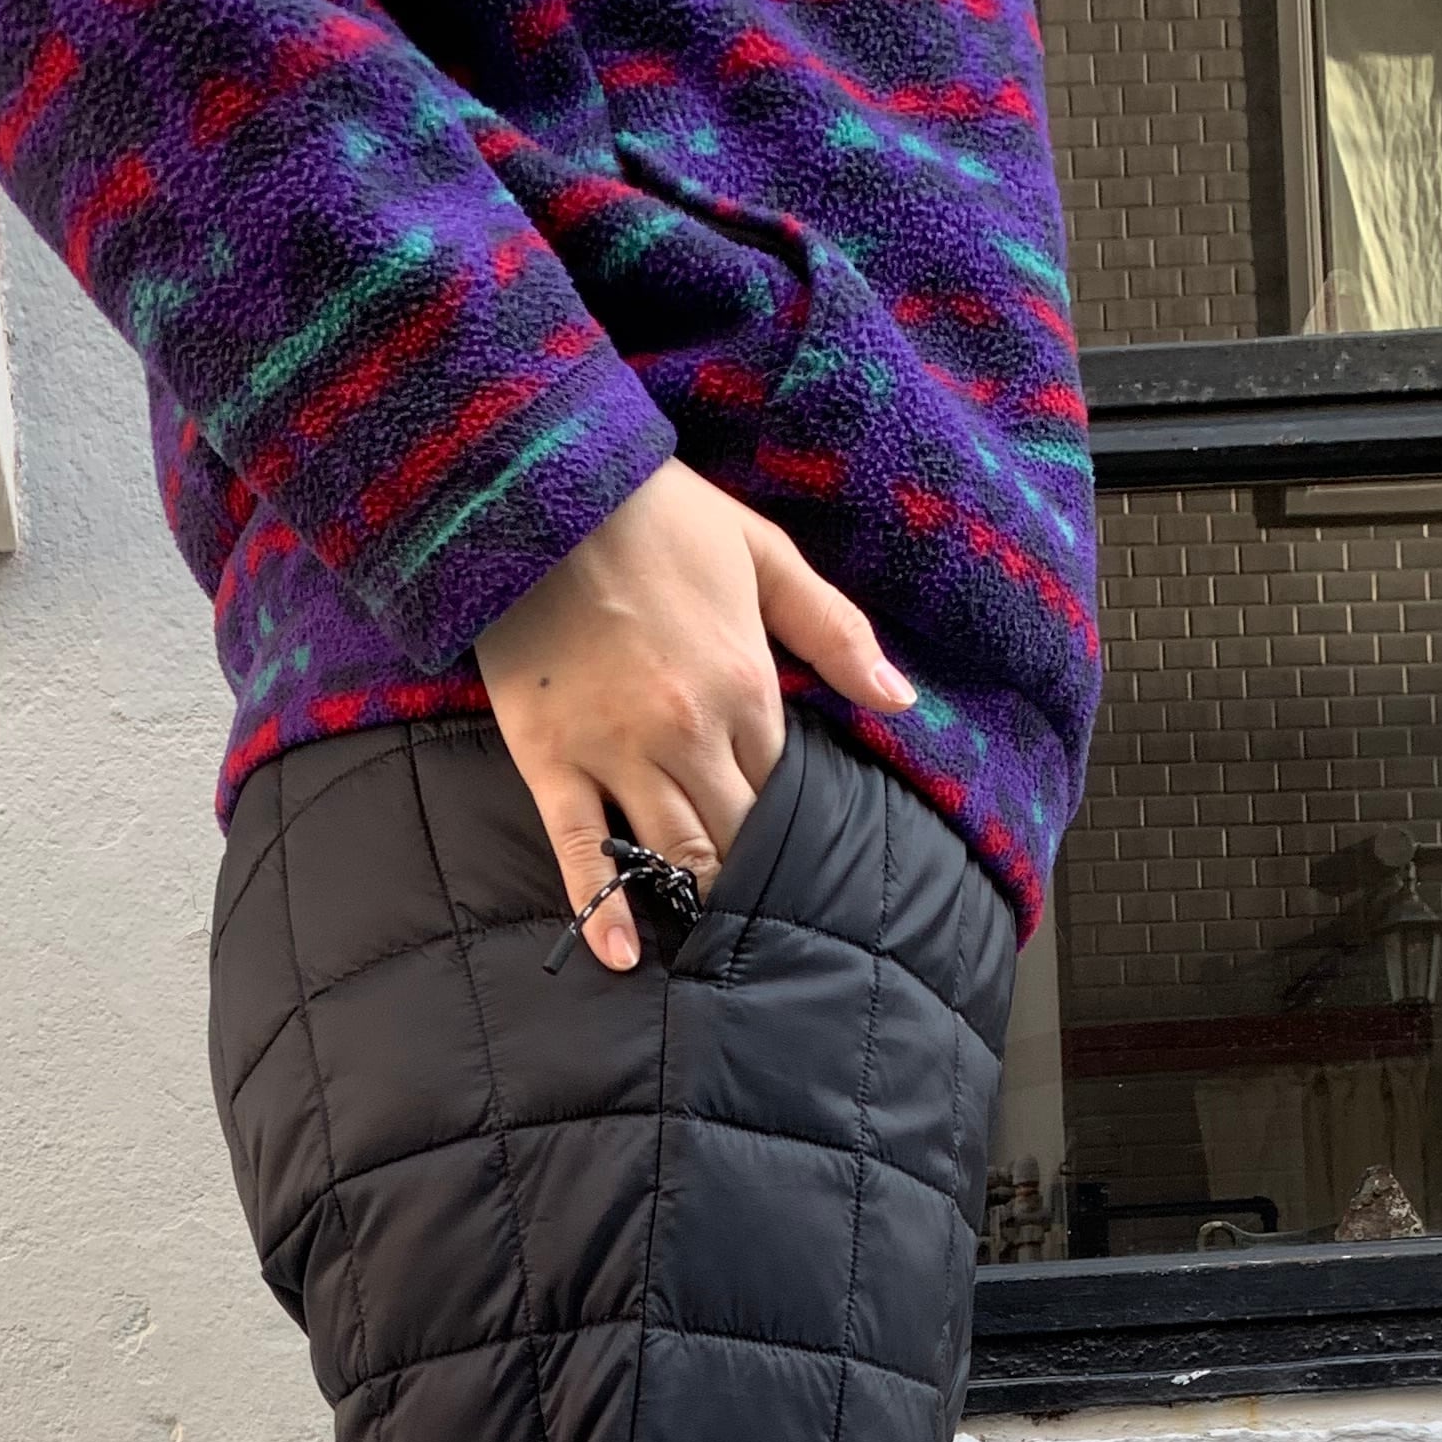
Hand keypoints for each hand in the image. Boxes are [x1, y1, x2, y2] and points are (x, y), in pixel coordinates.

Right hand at [473, 459, 914, 968]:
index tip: (797, 850)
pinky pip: (578, 850)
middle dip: (751, 874)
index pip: (785, 787)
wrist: (540, 486)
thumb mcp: (764, 553)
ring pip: (670, 851)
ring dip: (695, 897)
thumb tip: (901, 699)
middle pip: (735, 835)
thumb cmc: (657, 515)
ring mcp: (615, 753)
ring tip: (711, 939)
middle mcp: (687, 734)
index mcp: (746, 686)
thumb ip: (835, 631)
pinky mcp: (550, 761)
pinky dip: (603, 908)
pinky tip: (625, 956)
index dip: (791, 821)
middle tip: (761, 911)